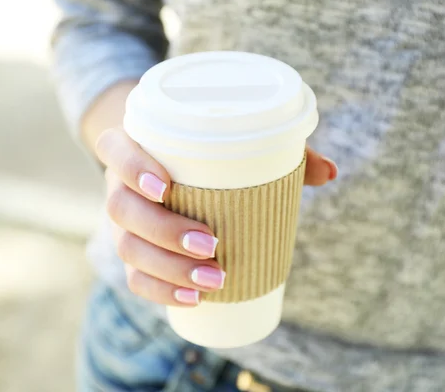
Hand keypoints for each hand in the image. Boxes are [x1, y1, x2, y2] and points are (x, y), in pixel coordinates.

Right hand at [96, 126, 337, 306]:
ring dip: (168, 269)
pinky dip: (161, 292)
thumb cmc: (200, 155)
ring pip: (126, 249)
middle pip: (121, 209)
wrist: (162, 169)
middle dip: (163, 232)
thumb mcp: (232, 144)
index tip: (166, 186)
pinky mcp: (132, 252)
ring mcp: (123, 223)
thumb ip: (278, 152)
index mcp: (133, 147)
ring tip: (214, 279)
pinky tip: (194, 299)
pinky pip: (134, 278)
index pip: (115, 149)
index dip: (131, 167)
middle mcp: (119, 185)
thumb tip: (330, 172)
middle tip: (211, 244)